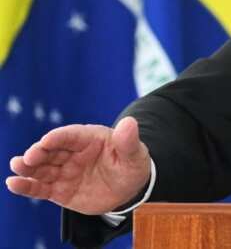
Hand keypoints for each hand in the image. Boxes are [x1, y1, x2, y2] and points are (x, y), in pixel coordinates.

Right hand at [6, 117, 151, 214]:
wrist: (129, 189)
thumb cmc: (131, 165)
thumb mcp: (135, 154)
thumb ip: (128, 141)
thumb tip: (129, 122)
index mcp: (89, 138)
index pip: (70, 135)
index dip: (58, 138)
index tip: (46, 141)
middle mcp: (73, 153)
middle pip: (51, 150)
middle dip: (38, 152)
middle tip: (28, 158)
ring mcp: (64, 171)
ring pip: (42, 168)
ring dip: (28, 167)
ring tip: (16, 166)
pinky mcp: (58, 189)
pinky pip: (40, 188)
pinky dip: (26, 186)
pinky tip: (14, 183)